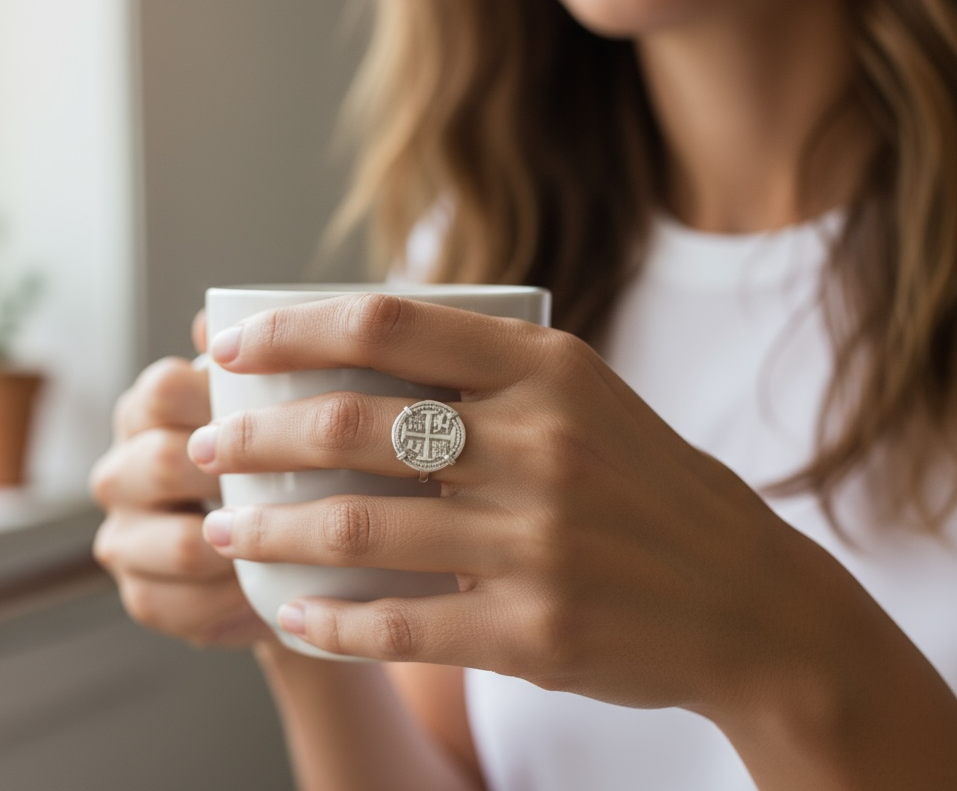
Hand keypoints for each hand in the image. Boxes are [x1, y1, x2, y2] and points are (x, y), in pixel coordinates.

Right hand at [90, 312, 273, 647]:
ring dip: (242, 548)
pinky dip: (232, 604)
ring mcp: (124, 536)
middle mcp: (122, 469)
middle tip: (305, 481)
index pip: (164, 389)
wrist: (295, 556)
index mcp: (150, 410)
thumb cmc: (291, 462)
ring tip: (302, 543)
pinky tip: (275, 593)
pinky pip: (177, 604)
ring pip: (174, 543)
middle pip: (161, 462)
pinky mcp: (141, 595)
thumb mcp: (290, 405)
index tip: (285, 412)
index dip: (217, 400)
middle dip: (232, 476)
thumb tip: (215, 316)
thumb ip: (268, 356)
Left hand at [190, 293, 850, 717]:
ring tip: (223, 530)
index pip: (388, 325)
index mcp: (548, 369)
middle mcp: (539, 444)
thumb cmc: (648, 490)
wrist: (752, 603)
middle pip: (350, 425)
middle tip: (204, 450)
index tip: (228, 350)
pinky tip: (291, 614)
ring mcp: (537, 543)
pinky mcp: (534, 631)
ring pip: (356, 528)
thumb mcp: (585, 399)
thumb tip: (349, 357)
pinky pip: (398, 625)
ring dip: (268, 531)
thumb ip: (485, 373)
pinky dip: (328, 621)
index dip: (291, 332)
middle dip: (253, 438)